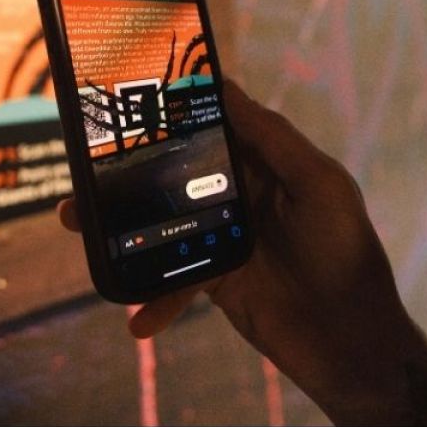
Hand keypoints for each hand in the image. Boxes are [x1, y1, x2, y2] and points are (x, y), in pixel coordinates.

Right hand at [57, 79, 415, 423]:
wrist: (350, 338)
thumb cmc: (345, 250)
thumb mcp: (319, 184)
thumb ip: (274, 138)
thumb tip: (227, 88)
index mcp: (266, 163)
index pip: (215, 125)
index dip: (177, 108)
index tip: (133, 89)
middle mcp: (240, 194)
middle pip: (175, 170)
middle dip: (129, 165)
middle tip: (85, 156)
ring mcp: (222, 236)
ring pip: (160, 221)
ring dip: (118, 225)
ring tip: (76, 220)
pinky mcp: (213, 279)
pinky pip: (171, 280)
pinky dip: (153, 298)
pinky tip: (135, 318)